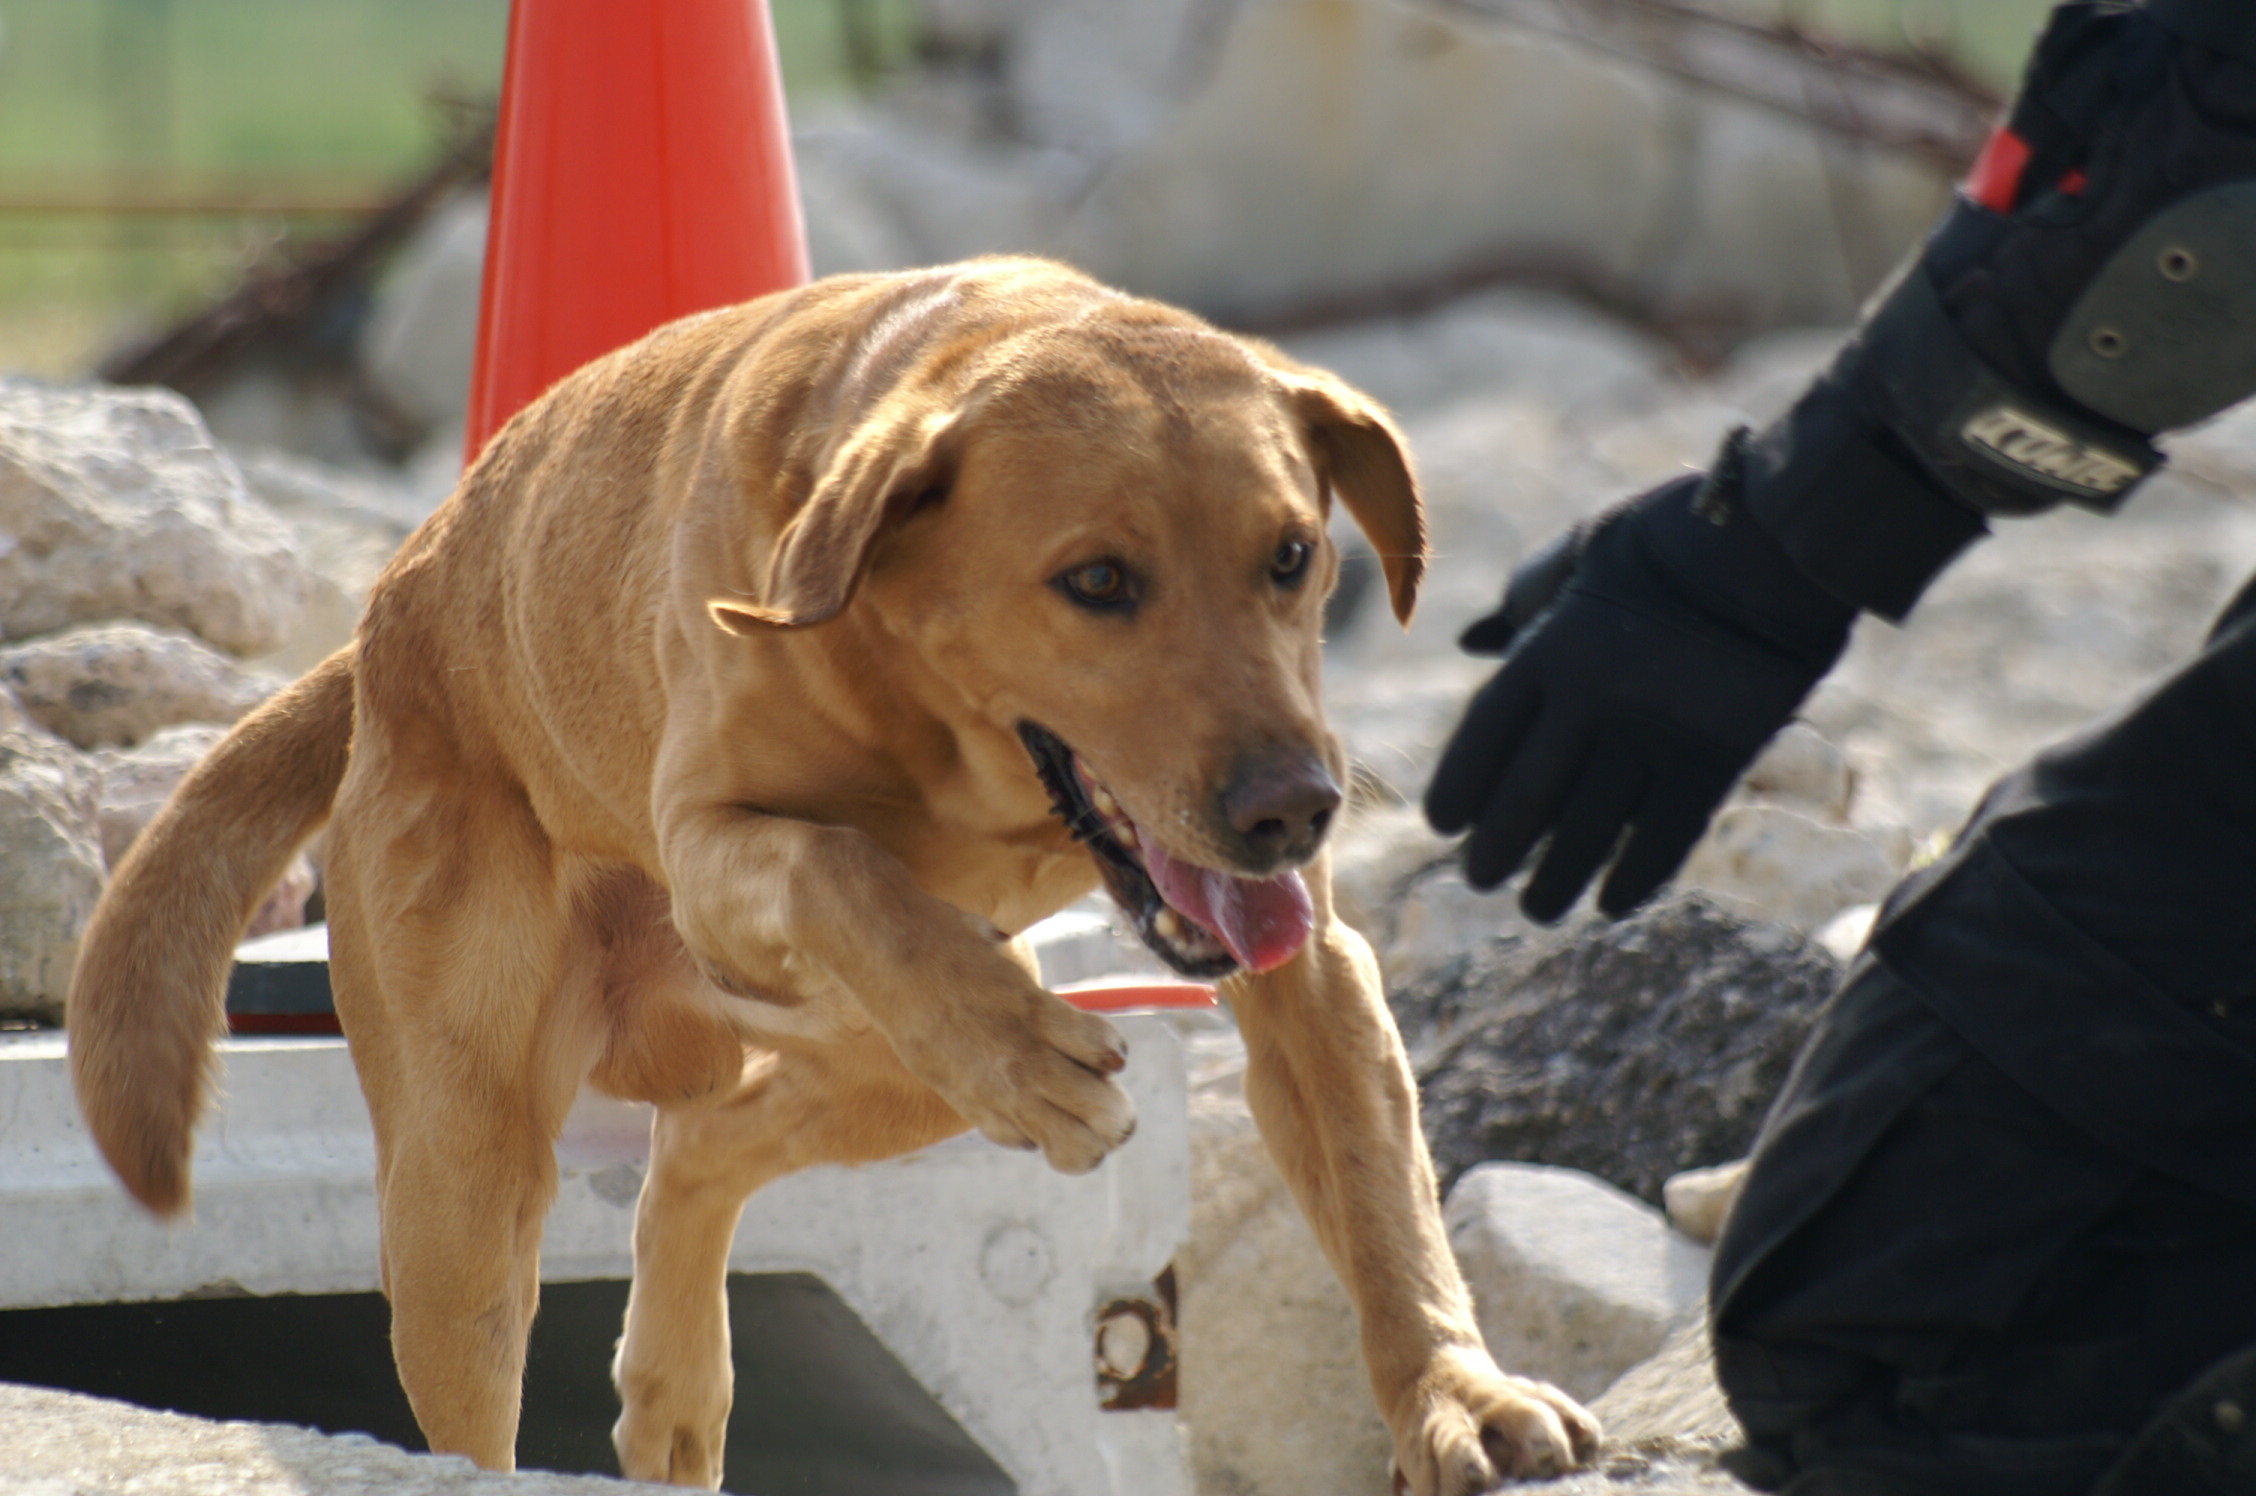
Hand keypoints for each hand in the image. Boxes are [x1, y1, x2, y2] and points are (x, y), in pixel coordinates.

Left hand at [1424, 463, 1853, 920]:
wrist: (1778, 541)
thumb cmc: (1668, 538)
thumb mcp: (1580, 554)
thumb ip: (1526, 604)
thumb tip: (1474, 640)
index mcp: (1549, 647)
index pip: (1484, 737)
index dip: (1461, 787)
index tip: (1444, 823)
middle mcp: (1592, 698)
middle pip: (1528, 798)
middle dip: (1497, 849)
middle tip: (1479, 879)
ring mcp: (1656, 731)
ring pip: (1591, 830)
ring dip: (1557, 879)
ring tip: (1536, 907)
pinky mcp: (1718, 756)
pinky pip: (1665, 834)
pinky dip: (1636, 876)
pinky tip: (1611, 903)